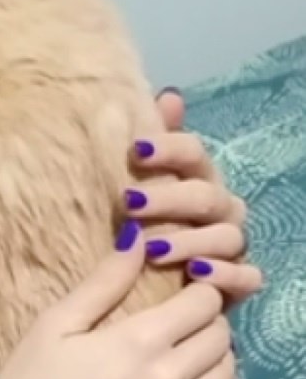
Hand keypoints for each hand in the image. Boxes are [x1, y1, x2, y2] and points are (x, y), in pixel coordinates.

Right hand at [0, 222, 239, 378]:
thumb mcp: (53, 326)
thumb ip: (102, 282)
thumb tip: (138, 238)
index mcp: (140, 340)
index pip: (202, 301)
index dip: (197, 291)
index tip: (181, 292)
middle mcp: (169, 378)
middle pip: (219, 336)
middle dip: (207, 321)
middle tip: (184, 323)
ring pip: (226, 376)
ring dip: (216, 358)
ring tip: (192, 355)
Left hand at [122, 89, 262, 301]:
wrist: (151, 283)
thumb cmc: (144, 224)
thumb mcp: (139, 182)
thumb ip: (154, 141)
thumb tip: (169, 95)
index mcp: (197, 179)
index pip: (193, 153)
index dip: (169, 147)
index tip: (134, 150)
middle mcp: (220, 209)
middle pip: (207, 196)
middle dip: (170, 198)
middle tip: (130, 204)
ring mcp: (231, 245)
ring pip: (227, 236)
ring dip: (191, 241)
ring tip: (153, 250)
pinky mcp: (237, 282)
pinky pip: (247, 277)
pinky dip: (226, 275)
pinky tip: (196, 275)